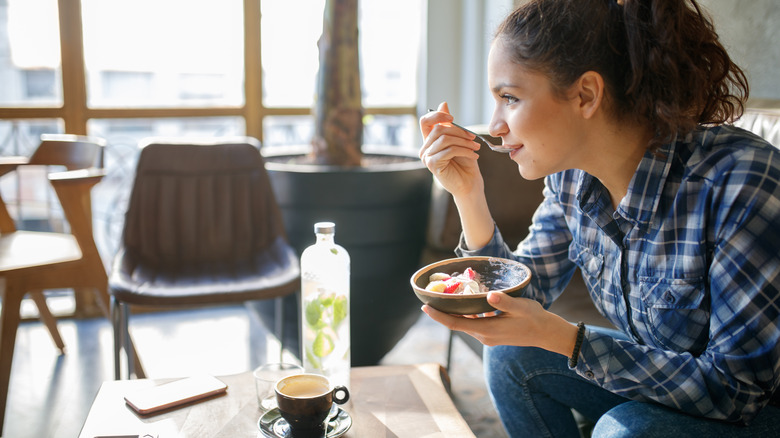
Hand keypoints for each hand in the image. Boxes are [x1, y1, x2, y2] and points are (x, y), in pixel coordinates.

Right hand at [418, 102, 483, 198]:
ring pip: (445, 139)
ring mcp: (427, 157)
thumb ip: (450, 125)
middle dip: (459, 131)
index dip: (437, 116)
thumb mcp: (460, 140)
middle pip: (439, 129)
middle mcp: (425, 148)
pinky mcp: (432, 165)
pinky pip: (449, 150)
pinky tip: (474, 156)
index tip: (452, 119)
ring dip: (464, 141)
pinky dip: (464, 150)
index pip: (425, 121)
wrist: (469, 184)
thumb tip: (443, 104)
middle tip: (473, 138)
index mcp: (430, 141)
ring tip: (475, 148)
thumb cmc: (465, 163)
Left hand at [421, 291, 578, 355]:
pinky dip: (467, 313)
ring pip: (465, 323)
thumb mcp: (522, 307)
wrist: (546, 333)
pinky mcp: (492, 333)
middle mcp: (484, 335)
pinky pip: (473, 323)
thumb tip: (489, 295)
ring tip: (444, 295)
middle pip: (457, 323)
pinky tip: (466, 300)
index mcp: (487, 330)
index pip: (456, 323)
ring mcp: (487, 336)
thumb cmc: (535, 318)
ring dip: (455, 312)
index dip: (439, 316)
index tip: (425, 307)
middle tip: (430, 295)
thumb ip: (505, 301)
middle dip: (442, 312)